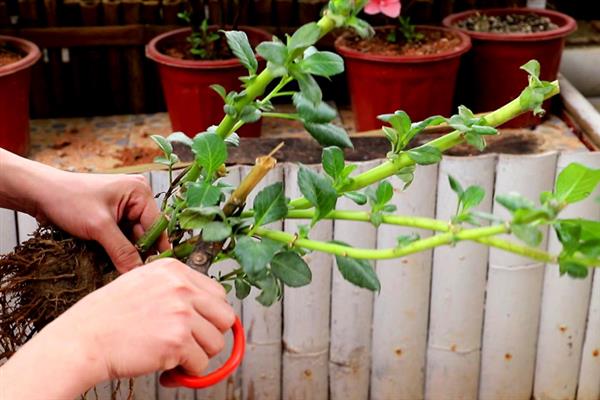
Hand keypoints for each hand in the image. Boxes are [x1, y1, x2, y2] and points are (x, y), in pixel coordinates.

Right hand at [0, 258, 235, 398]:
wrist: (83, 340)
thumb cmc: (107, 317)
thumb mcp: (143, 284)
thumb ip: (175, 291)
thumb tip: (206, 310)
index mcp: (174, 270)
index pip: (218, 294)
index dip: (210, 316)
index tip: (198, 328)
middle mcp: (181, 287)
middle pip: (225, 317)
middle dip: (210, 336)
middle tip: (190, 346)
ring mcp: (181, 312)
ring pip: (216, 343)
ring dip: (198, 356)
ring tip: (174, 357)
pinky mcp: (178, 340)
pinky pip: (200, 364)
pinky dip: (186, 373)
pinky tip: (167, 370)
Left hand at [35, 171, 169, 271]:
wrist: (39, 193)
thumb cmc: (68, 198)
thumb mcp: (98, 226)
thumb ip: (122, 251)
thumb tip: (138, 273)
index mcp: (140, 192)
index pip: (158, 225)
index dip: (156, 248)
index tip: (154, 271)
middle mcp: (136, 200)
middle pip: (147, 234)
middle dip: (139, 253)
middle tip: (134, 275)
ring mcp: (124, 210)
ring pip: (134, 239)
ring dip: (127, 254)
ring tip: (121, 270)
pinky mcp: (113, 220)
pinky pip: (122, 239)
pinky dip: (118, 251)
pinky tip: (113, 263)